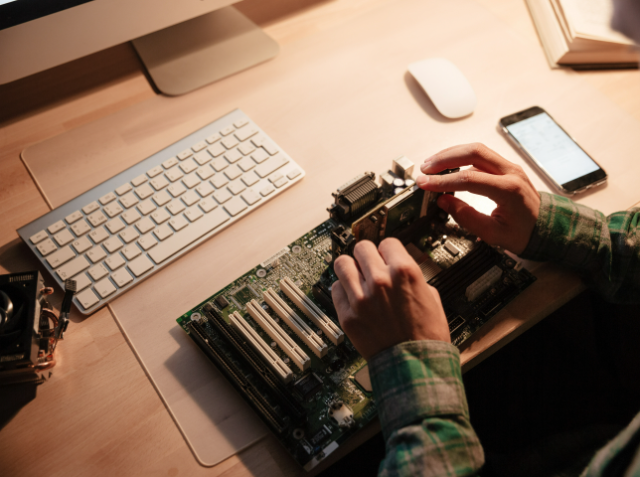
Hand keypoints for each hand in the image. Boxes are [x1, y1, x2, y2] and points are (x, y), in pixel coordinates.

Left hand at [331, 238, 449, 360]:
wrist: (415, 364)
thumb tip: (397, 266)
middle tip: (369, 265)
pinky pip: (335, 289)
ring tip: (356, 277)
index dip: (388, 251)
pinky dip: (343, 290)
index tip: (385, 257)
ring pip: (342, 264)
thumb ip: (411, 276)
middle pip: (362, 248)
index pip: (387, 242)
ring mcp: (361, 298)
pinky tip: (352, 296)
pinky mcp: (348, 315)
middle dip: (367, 256)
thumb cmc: (426, 334)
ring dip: (350, 268)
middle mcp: (380, 281)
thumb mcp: (431, 295)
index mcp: (404, 272)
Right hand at [416, 143, 539, 254]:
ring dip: (451, 154)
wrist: (547, 228)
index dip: (443, 181)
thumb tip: (443, 201)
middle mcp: (510, 172)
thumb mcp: (492, 233)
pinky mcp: (505, 167)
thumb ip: (466, 216)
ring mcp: (509, 167)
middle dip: (445, 158)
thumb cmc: (524, 233)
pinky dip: (461, 157)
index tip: (425, 183)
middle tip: (425, 168)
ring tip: (431, 164)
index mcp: (509, 190)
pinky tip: (447, 165)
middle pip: (473, 152)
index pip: (469, 178)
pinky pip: (480, 155)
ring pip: (476, 149)